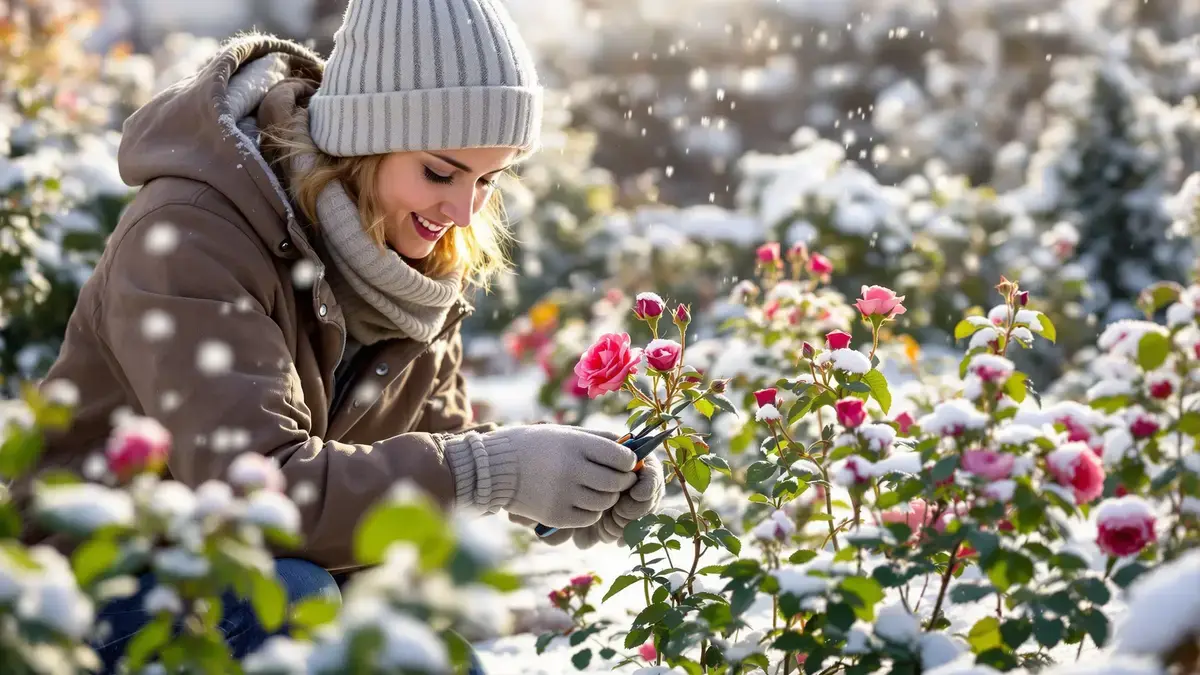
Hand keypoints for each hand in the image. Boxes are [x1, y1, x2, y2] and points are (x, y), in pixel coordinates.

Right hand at [457, 424, 637, 528]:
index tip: (625, 462)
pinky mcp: (556, 515)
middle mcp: (572, 470)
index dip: (629, 462)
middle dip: (623, 482)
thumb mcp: (565, 434)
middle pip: (617, 483)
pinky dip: (592, 512)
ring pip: (605, 502)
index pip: (622, 458)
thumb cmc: (534, 446)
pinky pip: (589, 518)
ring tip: (598, 490)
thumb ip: (597, 440)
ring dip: (607, 497)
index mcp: (576, 445)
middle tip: (618, 479)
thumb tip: (631, 448)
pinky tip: (582, 502)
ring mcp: (564, 494)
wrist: (495, 468)